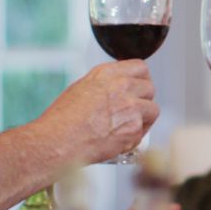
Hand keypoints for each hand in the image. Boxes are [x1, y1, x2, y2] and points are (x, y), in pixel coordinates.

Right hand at [32, 60, 158, 164]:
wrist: (57, 142)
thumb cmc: (62, 120)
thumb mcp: (81, 89)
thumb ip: (105, 85)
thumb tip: (119, 86)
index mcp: (106, 74)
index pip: (140, 67)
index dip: (141, 79)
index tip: (138, 88)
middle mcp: (122, 86)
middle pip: (149, 88)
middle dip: (144, 100)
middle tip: (133, 111)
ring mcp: (131, 106)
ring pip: (153, 109)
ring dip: (144, 119)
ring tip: (127, 127)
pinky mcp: (134, 127)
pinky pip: (143, 132)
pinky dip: (134, 138)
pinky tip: (118, 140)